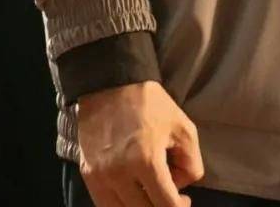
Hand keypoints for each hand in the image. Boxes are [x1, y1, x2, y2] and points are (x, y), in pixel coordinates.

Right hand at [74, 79, 204, 206]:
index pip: (166, 206)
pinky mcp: (87, 176)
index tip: (184, 199)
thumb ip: (191, 163)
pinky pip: (105, 205)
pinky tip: (132, 193)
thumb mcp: (183, 127)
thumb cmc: (150, 104)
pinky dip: (122, 205)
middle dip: (161, 206)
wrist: (110, 84)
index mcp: (146, 161)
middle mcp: (119, 175)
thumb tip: (181, 188)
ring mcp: (100, 177)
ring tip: (150, 194)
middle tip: (169, 196)